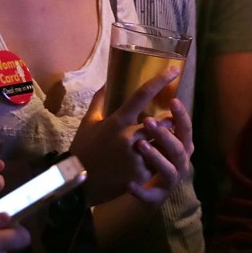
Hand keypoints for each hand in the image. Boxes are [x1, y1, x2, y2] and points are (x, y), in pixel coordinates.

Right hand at [73, 65, 181, 204]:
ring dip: (167, 141)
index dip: (160, 80)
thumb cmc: (83, 149)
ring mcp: (137, 156)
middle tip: (172, 120)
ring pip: (164, 143)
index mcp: (117, 121)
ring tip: (168, 141)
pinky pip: (158, 163)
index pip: (142, 95)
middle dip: (170, 120)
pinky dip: (159, 160)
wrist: (77, 183)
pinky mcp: (141, 174)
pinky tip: (156, 161)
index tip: (174, 70)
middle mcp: (129, 137)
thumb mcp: (88, 123)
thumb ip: (100, 101)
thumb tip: (107, 82)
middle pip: (162, 122)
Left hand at [125, 98, 192, 206]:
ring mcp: (169, 179)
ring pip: (169, 169)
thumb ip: (141, 113)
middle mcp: (179, 161)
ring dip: (156, 156)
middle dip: (166, 134)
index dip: (181, 115)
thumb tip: (119, 84)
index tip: (173, 100)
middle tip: (148, 121)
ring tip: (139, 146)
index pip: (184, 127)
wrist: (138, 189)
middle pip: (179, 147)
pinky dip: (142, 190)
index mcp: (178, 144)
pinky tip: (129, 185)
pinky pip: (151, 195)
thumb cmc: (144, 158)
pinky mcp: (156, 197)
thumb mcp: (145, 136)